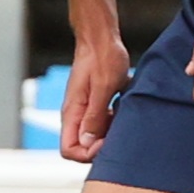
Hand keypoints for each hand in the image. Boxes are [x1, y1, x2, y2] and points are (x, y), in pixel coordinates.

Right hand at [55, 31, 130, 163]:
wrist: (101, 38)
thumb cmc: (103, 58)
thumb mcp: (103, 87)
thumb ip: (95, 115)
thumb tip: (88, 142)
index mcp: (72, 113)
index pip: (69, 150)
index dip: (89, 154)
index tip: (107, 141)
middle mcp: (75, 115)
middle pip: (83, 147)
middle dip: (102, 146)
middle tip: (121, 131)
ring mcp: (84, 110)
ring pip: (94, 137)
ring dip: (110, 134)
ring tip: (124, 118)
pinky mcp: (95, 104)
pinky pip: (102, 123)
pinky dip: (114, 122)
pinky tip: (124, 110)